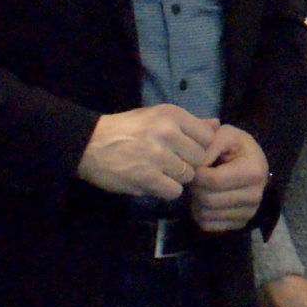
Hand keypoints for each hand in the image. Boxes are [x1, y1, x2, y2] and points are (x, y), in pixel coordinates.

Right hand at [78, 104, 216, 199]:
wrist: (89, 144)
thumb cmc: (127, 129)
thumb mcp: (157, 117)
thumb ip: (190, 123)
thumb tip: (217, 125)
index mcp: (172, 115)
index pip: (208, 137)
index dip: (200, 147)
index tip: (186, 151)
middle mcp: (167, 132)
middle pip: (200, 158)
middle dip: (188, 164)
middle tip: (171, 163)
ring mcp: (157, 156)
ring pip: (188, 176)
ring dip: (177, 178)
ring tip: (160, 172)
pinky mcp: (147, 177)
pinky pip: (174, 191)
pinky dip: (165, 190)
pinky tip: (154, 182)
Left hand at [187, 124, 267, 231]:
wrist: (253, 164)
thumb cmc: (237, 147)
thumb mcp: (226, 134)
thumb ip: (209, 143)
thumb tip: (194, 163)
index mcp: (253, 172)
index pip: (213, 181)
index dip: (196, 173)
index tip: (195, 165)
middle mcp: (255, 196)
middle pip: (209, 200)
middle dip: (195, 188)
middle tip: (195, 178)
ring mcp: (249, 212)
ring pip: (206, 215)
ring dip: (196, 202)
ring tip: (201, 188)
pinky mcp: (240, 224)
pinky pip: (209, 226)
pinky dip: (200, 214)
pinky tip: (205, 201)